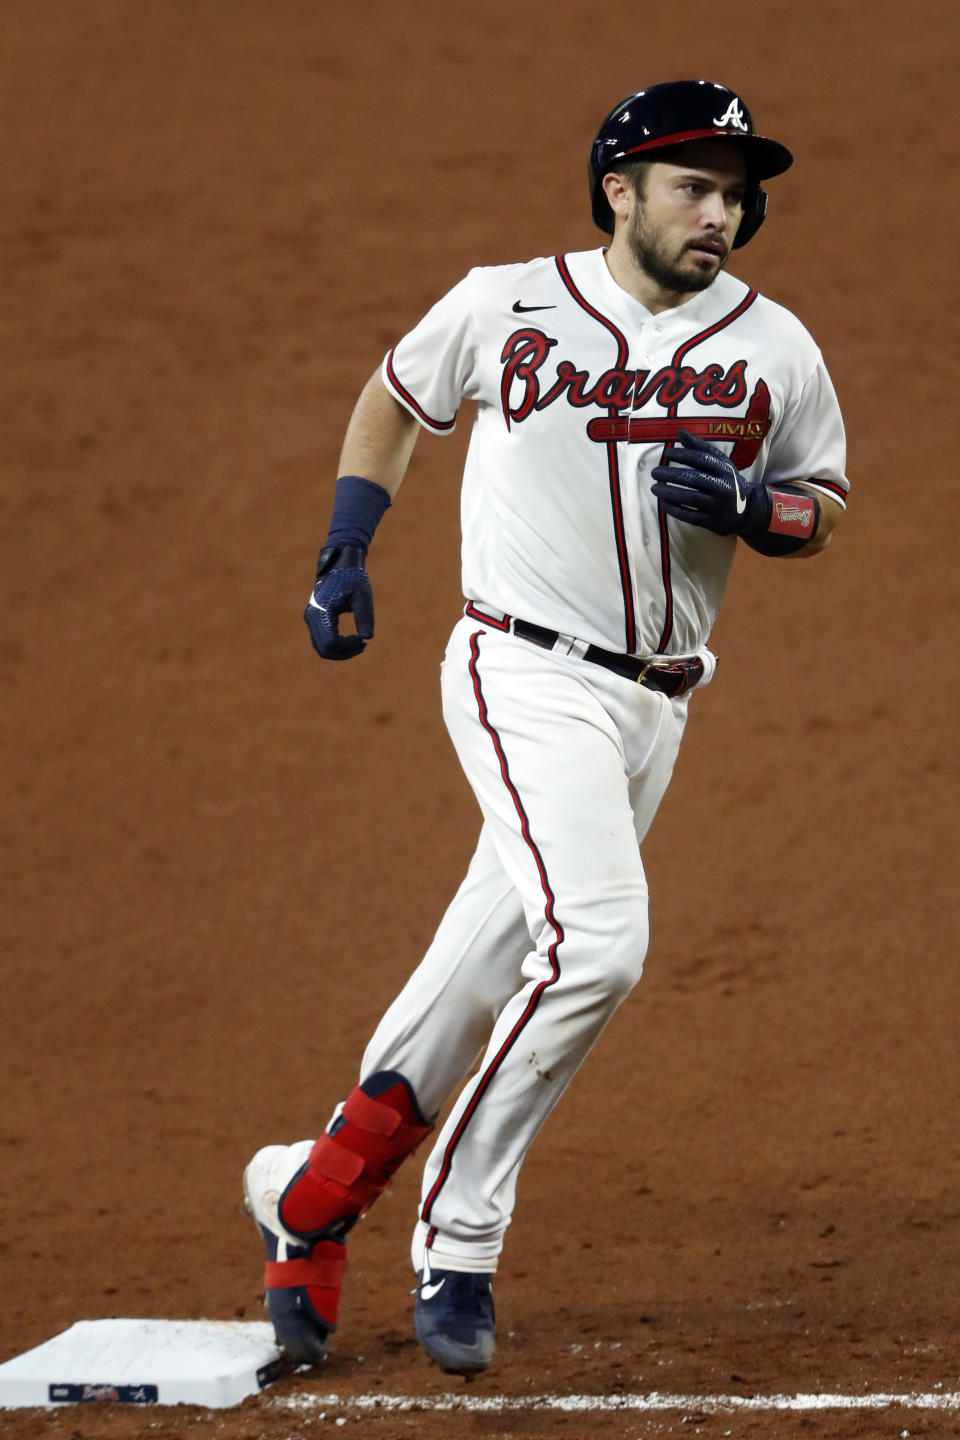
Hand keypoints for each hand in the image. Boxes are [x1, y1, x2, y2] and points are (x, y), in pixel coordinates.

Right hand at [303, 545, 373, 659]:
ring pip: (322, 648)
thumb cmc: (353, 578)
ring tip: (360, 643)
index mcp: (321, 611)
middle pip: (324, 649)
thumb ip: (364, 616)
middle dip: (345, 652)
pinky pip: (322, 642)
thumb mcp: (362, 596)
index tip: (363, 640)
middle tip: (363, 644)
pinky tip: (352, 640)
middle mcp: (311, 617)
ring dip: (341, 651)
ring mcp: (311, 619)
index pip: (331, 642)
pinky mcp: (315, 620)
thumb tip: (368, 638)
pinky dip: (337, 646)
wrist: (340, 565)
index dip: (348, 647)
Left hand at [650, 429, 771, 537]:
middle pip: (694, 478)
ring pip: (690, 498)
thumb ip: (700, 448)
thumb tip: (680, 432)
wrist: (746, 511)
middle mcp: (723, 487)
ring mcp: (718, 506)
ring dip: (669, 492)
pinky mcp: (712, 522)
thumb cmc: (728, 482)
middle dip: (671, 474)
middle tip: (654, 472)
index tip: (667, 454)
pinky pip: (690, 515)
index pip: (702, 459)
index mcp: (725, 470)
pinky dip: (675, 509)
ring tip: (655, 487)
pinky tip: (663, 503)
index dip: (683, 455)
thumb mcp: (721, 463)